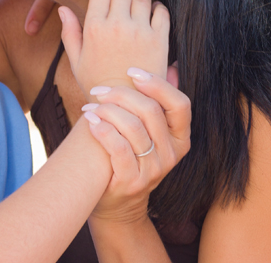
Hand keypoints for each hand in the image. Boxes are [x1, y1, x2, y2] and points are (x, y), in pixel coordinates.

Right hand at [59, 0, 168, 90]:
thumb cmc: (97, 84)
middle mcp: (116, 24)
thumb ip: (70, 33)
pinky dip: (158, 5)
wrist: (125, 105)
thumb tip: (63, 11)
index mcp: (94, 26)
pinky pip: (161, 13)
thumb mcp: (76, 60)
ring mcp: (139, 31)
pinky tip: (155, 3)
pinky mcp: (158, 40)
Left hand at [84, 64, 190, 223]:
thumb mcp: (151, 133)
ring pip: (133, 128)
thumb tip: (174, 67)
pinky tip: (90, 121)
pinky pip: (119, 149)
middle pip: (151, 112)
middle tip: (98, 89)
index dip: (158, 84)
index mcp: (180, 138)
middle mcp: (172, 155)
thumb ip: (160, 103)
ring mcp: (154, 170)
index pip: (180, 104)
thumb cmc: (130, 157)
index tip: (132, 71)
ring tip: (89, 106)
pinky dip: (102, 130)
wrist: (117, 203)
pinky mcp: (133, 182)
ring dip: (107, 111)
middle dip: (121, 94)